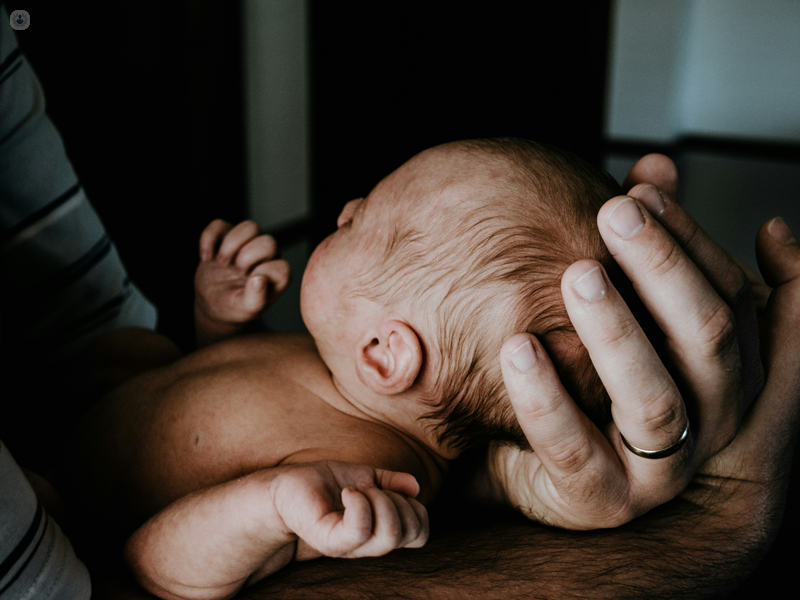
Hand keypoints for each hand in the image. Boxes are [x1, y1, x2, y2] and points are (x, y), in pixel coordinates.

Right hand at [194, 219, 289, 344]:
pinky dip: (209, 239)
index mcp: (276, 275)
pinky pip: (219, 224)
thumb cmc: (235, 307)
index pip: (282, 267)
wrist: (212, 302)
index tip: (249, 284)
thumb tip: (259, 279)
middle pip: (268, 242)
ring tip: (221, 263)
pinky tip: (206, 257)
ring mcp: (246, 243)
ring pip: (250, 227)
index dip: (264, 273)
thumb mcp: (246, 309)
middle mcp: (266, 257)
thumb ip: (256, 299)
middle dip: (248, 257)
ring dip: (232, 244)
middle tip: (236, 272)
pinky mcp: (226, 236)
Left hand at [274, 461, 428, 559]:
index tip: (392, 490)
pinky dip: (359, 502)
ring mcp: (350, 545)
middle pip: (410, 532)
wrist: (286, 488)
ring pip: (390, 533)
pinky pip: (360, 529)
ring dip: (380, 500)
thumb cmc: (324, 483)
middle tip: (371, 488)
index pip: (420, 533)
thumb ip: (391, 482)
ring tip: (357, 490)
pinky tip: (347, 492)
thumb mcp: (365, 476)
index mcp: (380, 530)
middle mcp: (368, 544)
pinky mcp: (330, 541)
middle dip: (399, 500)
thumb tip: (415, 487)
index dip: (417, 509)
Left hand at [486, 155, 786, 528]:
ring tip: (576, 274)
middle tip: (613, 212)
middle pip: (705, 335)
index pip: (726, 292)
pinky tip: (516, 346)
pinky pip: (572, 447)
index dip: (687, 237)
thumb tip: (654, 163)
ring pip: (653, 397)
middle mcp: (709, 417)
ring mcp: (661, 467)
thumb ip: (645, 246)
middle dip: (663, 266)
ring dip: (616, 330)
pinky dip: (545, 396)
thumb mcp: (631, 311)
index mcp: (724, 367)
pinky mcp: (603, 499)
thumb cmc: (597, 381)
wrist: (552, 473)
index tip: (637, 187)